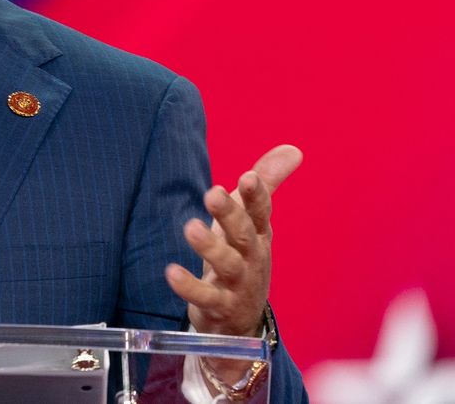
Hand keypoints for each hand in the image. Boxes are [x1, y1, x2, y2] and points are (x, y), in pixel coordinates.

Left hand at [165, 145, 302, 338]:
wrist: (241, 317)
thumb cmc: (243, 256)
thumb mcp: (252, 221)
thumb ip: (267, 184)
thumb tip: (293, 149)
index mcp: (258, 233)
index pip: (261, 211)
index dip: (257, 196)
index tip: (248, 176)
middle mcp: (251, 257)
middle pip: (244, 234)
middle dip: (230, 214)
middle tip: (213, 193)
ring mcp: (237, 283)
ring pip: (226, 264)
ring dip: (209, 246)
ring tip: (190, 228)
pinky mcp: (220, 306)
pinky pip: (206, 297)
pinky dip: (190, 286)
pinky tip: (171, 272)